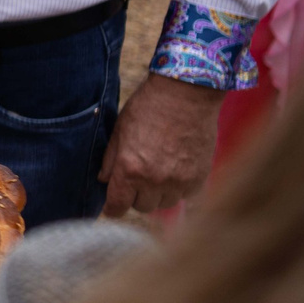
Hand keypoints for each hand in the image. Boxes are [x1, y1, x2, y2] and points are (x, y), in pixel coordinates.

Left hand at [99, 73, 220, 216]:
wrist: (186, 94)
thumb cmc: (148, 108)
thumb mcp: (120, 130)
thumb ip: (110, 159)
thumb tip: (104, 180)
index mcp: (129, 169)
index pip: (118, 206)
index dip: (113, 208)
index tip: (113, 207)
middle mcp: (154, 180)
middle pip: (142, 207)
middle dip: (137, 196)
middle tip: (138, 179)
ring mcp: (179, 181)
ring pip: (165, 204)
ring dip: (159, 194)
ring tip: (159, 172)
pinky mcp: (199, 177)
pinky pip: (186, 195)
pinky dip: (180, 187)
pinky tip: (177, 169)